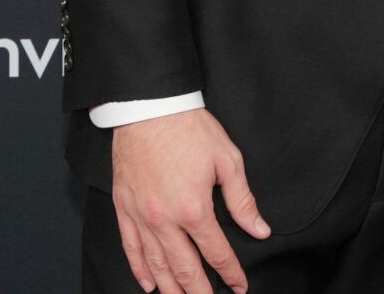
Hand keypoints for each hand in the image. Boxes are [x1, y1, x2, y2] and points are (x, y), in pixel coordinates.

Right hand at [110, 108, 271, 293]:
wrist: (149, 108)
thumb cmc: (189, 129)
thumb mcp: (228, 160)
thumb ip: (242, 201)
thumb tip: (259, 229)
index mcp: (194, 208)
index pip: (216, 252)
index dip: (230, 273)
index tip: (239, 285)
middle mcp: (164, 220)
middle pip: (184, 269)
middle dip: (200, 292)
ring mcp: (141, 217)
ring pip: (156, 266)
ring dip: (171, 288)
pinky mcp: (124, 209)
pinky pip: (131, 249)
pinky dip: (140, 270)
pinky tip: (149, 284)